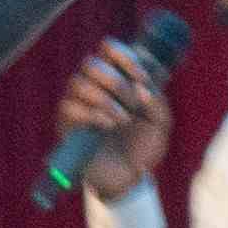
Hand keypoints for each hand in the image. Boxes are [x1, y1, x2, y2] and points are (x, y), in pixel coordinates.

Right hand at [52, 35, 172, 198]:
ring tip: (123, 120)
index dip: (125, 56)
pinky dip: (94, 114)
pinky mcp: (67, 125)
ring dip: (106, 100)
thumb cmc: (142, 147)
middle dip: (116, 81)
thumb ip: (156, 99)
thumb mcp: (160, 122)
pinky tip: (108, 126)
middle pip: (91, 63)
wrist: (129, 179)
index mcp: (117, 79)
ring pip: (78, 83)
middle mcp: (93, 87)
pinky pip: (70, 107)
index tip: (142, 77)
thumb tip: (141, 87)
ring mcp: (77, 105)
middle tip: (134, 104)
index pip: (109, 49)